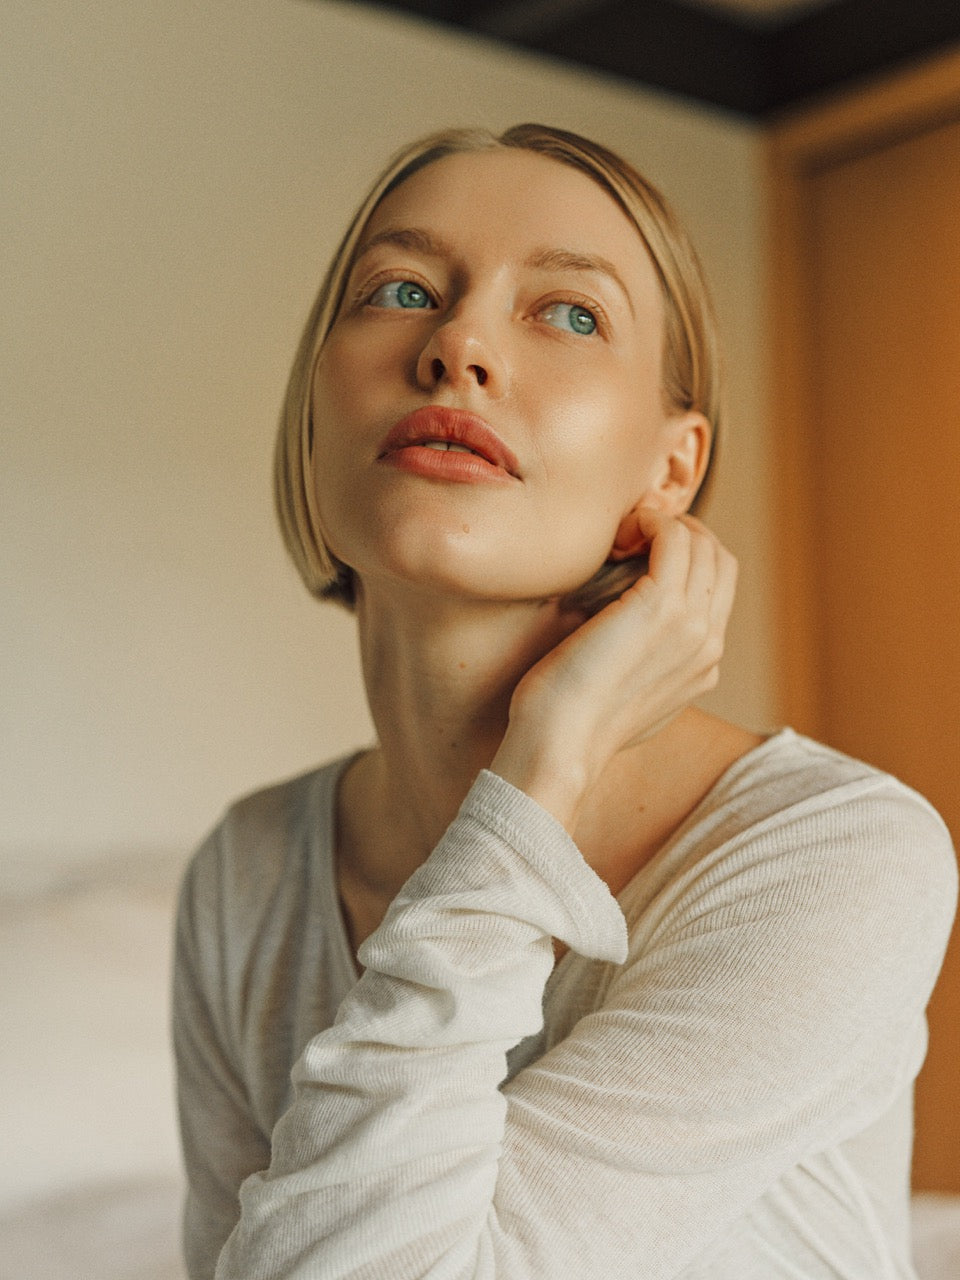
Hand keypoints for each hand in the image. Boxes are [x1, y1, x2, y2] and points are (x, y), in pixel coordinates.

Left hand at [491, 510, 736, 828]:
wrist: (560, 746)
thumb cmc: (571, 721)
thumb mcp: (621, 695)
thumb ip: (640, 665)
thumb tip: (621, 633)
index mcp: (704, 666)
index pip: (719, 589)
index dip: (686, 558)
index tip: (640, 550)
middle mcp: (709, 645)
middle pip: (720, 560)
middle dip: (682, 534)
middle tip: (633, 534)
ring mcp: (692, 625)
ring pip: (702, 544)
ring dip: (662, 525)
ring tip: (622, 535)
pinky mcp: (663, 608)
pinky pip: (674, 538)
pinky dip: (649, 522)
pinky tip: (619, 533)